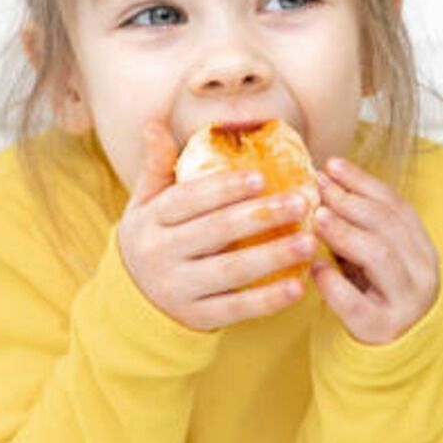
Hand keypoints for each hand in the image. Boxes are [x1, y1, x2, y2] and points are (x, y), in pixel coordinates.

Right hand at [116, 121, 313, 329]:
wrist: (133, 299)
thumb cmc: (153, 239)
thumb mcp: (146, 204)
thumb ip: (157, 167)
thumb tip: (154, 125)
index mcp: (149, 221)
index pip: (188, 200)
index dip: (224, 188)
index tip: (262, 177)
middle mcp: (159, 254)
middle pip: (214, 232)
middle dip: (260, 216)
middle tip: (301, 202)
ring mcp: (177, 288)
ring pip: (230, 270)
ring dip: (273, 256)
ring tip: (310, 241)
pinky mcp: (196, 317)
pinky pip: (236, 308)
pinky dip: (268, 299)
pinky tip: (299, 287)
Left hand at [309, 157, 438, 343]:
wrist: (382, 356)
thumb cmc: (369, 297)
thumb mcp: (368, 258)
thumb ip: (355, 227)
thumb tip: (322, 182)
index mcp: (421, 249)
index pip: (397, 206)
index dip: (364, 182)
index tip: (331, 165)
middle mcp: (422, 272)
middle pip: (389, 225)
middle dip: (350, 201)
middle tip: (317, 188)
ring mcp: (406, 302)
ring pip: (380, 257)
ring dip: (345, 233)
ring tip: (316, 219)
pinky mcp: (382, 329)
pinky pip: (357, 303)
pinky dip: (333, 283)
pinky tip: (314, 268)